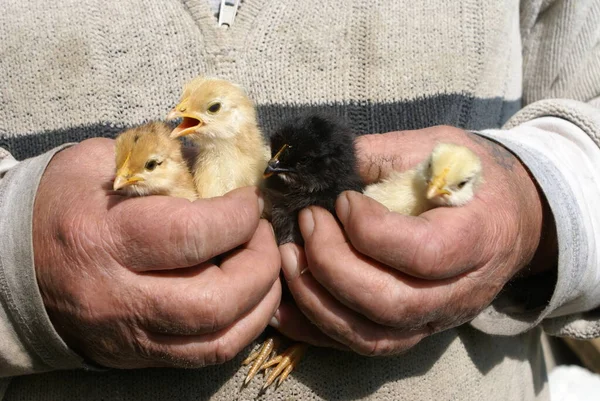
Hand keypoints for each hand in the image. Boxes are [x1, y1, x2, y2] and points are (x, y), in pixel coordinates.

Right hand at [33, 138, 280, 367]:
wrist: (12, 266)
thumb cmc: (61, 205)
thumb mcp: (99, 164)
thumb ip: (161, 160)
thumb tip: (222, 163)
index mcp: (103, 238)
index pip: (190, 236)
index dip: (238, 217)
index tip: (250, 200)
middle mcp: (117, 296)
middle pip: (213, 300)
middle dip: (259, 265)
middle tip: (262, 233)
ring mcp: (129, 334)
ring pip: (217, 339)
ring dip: (260, 302)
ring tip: (264, 266)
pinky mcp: (138, 354)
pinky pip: (204, 356)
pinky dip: (241, 327)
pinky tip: (249, 298)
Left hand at [276, 125, 555, 354]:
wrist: (510, 218)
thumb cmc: (472, 177)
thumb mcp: (437, 147)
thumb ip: (378, 154)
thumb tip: (311, 163)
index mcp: (477, 237)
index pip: (420, 253)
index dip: (369, 229)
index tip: (342, 199)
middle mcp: (460, 292)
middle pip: (389, 302)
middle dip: (332, 263)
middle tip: (306, 222)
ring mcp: (436, 320)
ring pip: (371, 336)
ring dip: (318, 300)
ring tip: (289, 256)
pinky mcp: (413, 331)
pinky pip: (361, 345)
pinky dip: (317, 329)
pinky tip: (284, 305)